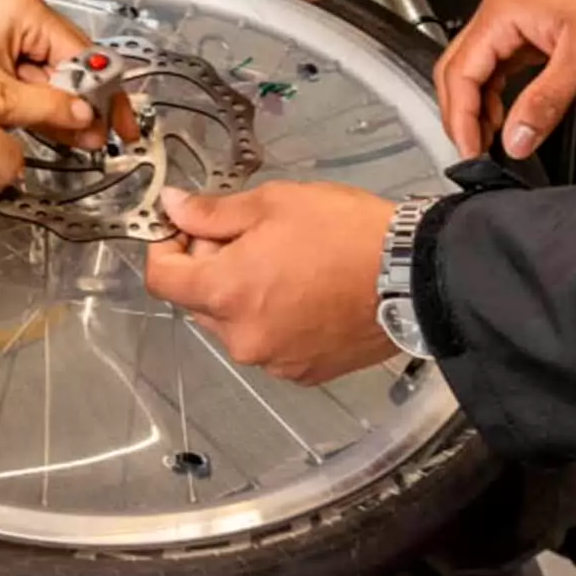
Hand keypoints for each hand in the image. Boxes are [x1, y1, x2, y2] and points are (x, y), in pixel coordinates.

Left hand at [0, 0, 137, 143]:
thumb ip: (47, 109)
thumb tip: (89, 122)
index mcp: (27, 8)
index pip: (82, 56)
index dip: (99, 95)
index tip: (112, 123)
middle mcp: (27, 10)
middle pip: (74, 64)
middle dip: (86, 104)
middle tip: (101, 135)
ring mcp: (18, 26)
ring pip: (58, 72)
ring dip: (68, 106)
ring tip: (79, 136)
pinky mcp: (6, 42)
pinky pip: (39, 74)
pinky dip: (47, 101)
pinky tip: (56, 124)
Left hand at [143, 184, 397, 384]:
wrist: (412, 275)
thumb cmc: (344, 231)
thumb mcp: (274, 203)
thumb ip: (214, 211)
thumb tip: (171, 207)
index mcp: (228, 292)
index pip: (163, 279)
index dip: (166, 247)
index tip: (186, 228)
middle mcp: (242, 338)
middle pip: (198, 302)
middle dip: (211, 267)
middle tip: (249, 236)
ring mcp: (273, 361)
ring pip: (234, 325)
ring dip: (243, 296)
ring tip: (286, 263)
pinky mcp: (302, 373)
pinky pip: (268, 344)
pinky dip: (273, 319)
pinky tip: (306, 292)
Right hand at [434, 0, 575, 161]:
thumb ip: (545, 102)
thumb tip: (515, 141)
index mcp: (501, 14)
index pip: (460, 73)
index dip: (460, 118)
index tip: (471, 153)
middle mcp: (499, 14)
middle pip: (457, 70)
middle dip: (460, 114)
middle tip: (474, 153)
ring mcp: (513, 21)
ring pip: (477, 69)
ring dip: (477, 106)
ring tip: (489, 141)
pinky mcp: (530, 29)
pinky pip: (499, 65)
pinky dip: (496, 93)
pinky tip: (506, 115)